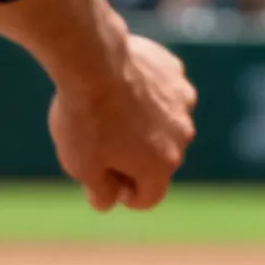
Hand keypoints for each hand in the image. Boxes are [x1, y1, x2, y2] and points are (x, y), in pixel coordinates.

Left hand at [47, 31, 196, 210]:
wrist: (92, 61)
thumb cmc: (85, 119)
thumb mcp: (81, 166)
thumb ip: (100, 191)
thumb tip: (109, 203)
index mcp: (161, 165)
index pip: (149, 198)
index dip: (124, 197)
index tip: (104, 183)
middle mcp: (182, 136)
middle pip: (158, 160)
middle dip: (133, 160)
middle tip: (98, 145)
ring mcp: (182, 102)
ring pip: (162, 124)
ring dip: (141, 126)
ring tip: (106, 113)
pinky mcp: (175, 73)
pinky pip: (161, 92)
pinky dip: (144, 94)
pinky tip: (117, 86)